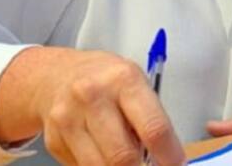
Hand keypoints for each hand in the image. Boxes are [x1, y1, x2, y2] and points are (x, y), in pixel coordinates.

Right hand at [0, 47, 185, 165]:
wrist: (57, 75)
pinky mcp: (54, 139)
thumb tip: (166, 157)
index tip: (177, 165)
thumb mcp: (135, 84)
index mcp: (123, 80)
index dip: (169, 155)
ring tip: (128, 160)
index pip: (153, 128)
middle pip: (123, 155)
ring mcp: (69, 119)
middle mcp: (93, 97)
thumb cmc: (105, 80)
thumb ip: (149, 118)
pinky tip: (104, 154)